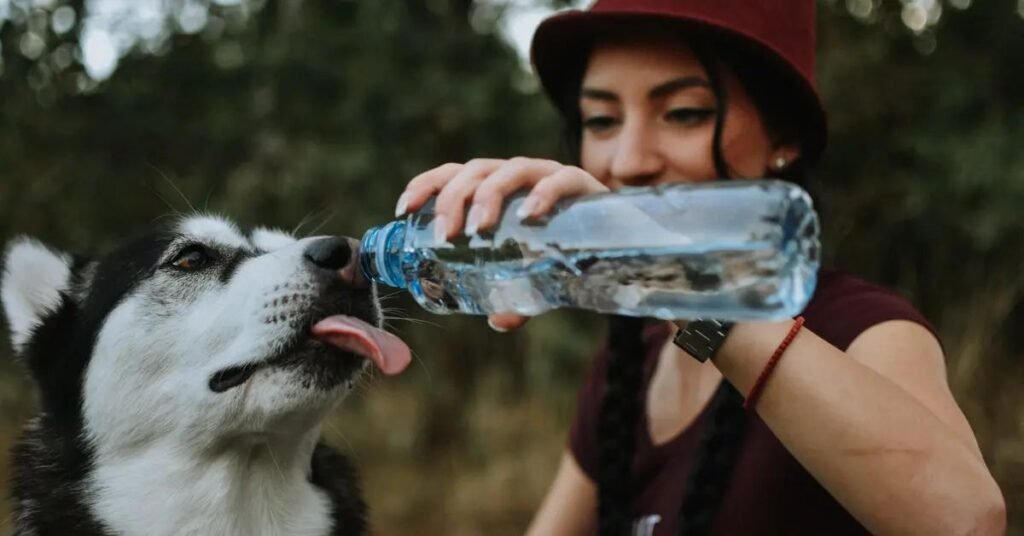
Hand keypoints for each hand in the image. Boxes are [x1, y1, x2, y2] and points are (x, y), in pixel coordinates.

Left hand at [396, 157, 609, 330]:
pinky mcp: (583, 184)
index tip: (403, 209)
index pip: (453, 174)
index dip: (426, 185)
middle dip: (454, 200)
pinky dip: (543, 193)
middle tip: (445, 236)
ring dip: (489, 196)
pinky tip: (531, 214)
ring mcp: (550, 175)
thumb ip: (515, 297)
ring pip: (510, 170)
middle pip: (476, 172)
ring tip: (480, 229)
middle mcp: (519, 176)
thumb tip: (499, 319)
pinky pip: (561, 179)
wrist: (621, 243)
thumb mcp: (532, 278)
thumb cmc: (565, 253)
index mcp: (497, 189)